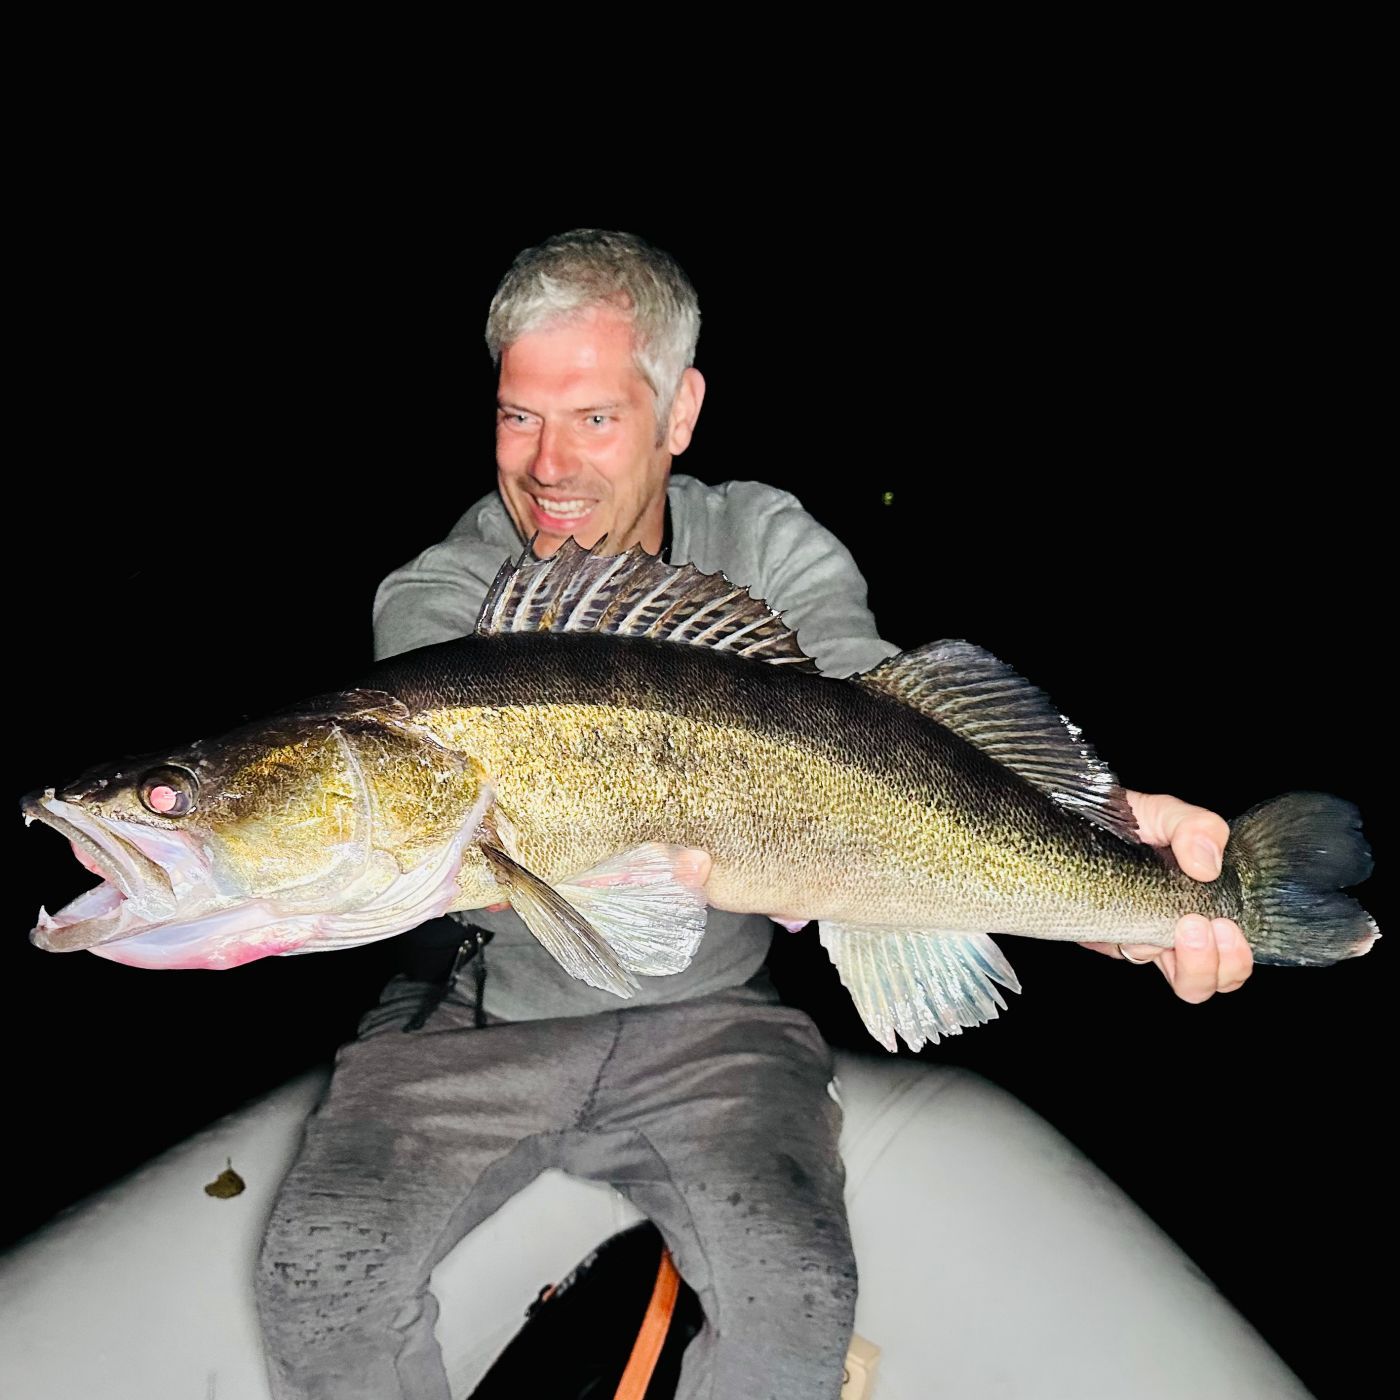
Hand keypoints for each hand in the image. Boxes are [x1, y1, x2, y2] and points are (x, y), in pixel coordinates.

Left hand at [1080, 791, 1252, 1001]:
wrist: (1075, 817)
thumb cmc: (1126, 820)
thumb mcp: (1168, 814)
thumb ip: (1197, 828)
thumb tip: (1206, 867)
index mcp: (1198, 909)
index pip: (1230, 959)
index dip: (1235, 957)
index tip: (1225, 925)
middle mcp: (1171, 933)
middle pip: (1203, 983)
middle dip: (1211, 964)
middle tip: (1201, 925)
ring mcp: (1138, 938)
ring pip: (1177, 981)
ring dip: (1190, 963)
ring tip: (1184, 926)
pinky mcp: (1101, 935)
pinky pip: (1122, 954)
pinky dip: (1135, 940)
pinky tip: (1129, 915)